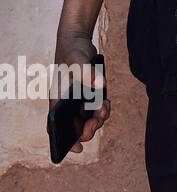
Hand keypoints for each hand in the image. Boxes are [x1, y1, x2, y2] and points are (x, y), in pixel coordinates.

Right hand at [51, 30, 110, 152]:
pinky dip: (101, 110)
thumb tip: (100, 85)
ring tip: (105, 106)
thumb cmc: (73, 51)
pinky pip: (95, 110)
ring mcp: (77, 100)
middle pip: (76, 127)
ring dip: (98, 118)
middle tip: (98, 118)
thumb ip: (87, 72)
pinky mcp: (87, 95)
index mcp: (57, 100)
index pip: (55, 126)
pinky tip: (106, 102)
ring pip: (87, 119)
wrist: (78, 41)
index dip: (64, 141)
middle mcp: (66, 103)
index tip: (78, 149)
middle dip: (89, 127)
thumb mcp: (79, 60)